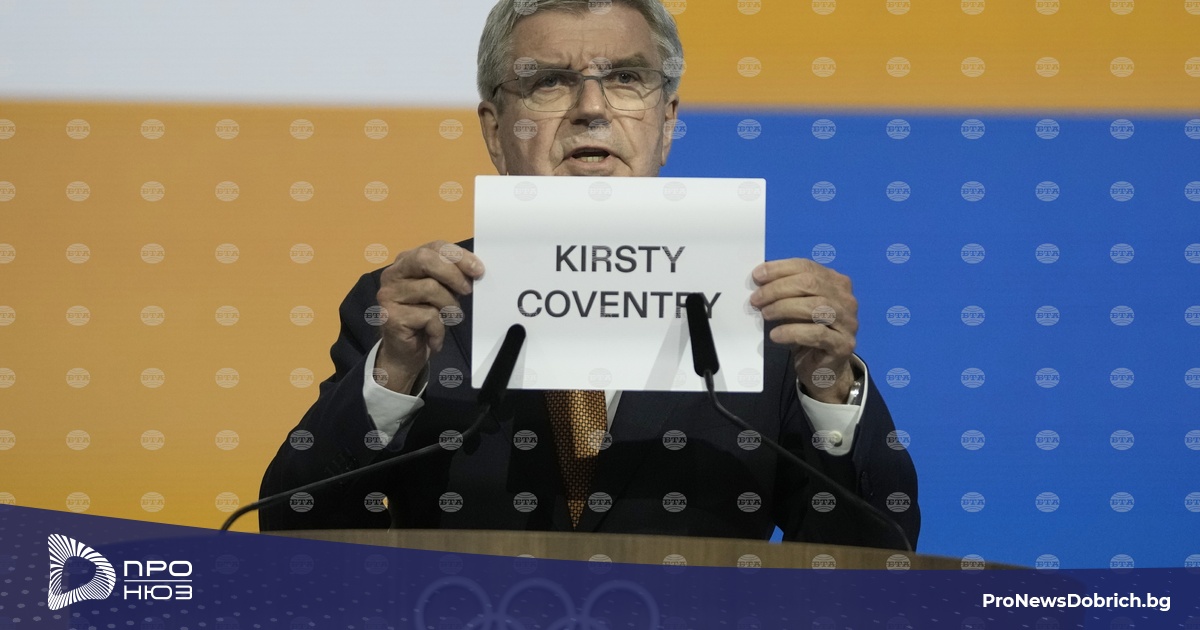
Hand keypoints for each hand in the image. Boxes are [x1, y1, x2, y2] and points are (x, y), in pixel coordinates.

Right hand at [374, 241, 484, 393]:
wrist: (405, 353)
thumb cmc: (426, 319)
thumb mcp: (443, 292)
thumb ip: (452, 277)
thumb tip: (475, 269)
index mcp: (406, 261)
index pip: (434, 247)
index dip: (458, 256)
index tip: (478, 270)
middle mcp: (393, 274)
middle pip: (425, 259)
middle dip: (452, 273)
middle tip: (468, 290)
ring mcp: (388, 294)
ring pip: (430, 289)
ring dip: (449, 307)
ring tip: (448, 320)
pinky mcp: (390, 316)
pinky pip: (428, 316)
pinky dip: (439, 330)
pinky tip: (434, 337)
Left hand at [750, 258, 857, 403]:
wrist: (822, 368)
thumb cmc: (806, 332)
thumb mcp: (795, 307)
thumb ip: (785, 291)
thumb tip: (760, 279)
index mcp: (836, 282)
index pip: (807, 267)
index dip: (780, 269)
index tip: (757, 276)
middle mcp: (846, 299)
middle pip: (811, 284)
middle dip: (778, 289)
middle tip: (756, 299)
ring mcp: (848, 322)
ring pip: (816, 306)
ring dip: (784, 308)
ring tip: (765, 315)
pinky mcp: (843, 344)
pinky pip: (817, 334)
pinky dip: (792, 332)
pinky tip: (776, 335)